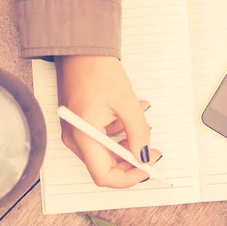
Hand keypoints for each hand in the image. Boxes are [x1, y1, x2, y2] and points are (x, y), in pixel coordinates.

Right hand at [55, 56, 160, 187]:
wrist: (79, 48)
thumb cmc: (96, 69)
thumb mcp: (126, 102)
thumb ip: (138, 132)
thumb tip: (145, 155)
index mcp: (82, 135)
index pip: (104, 175)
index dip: (129, 177)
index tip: (148, 168)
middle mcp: (74, 138)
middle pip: (105, 166)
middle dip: (131, 161)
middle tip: (152, 151)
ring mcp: (75, 132)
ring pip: (105, 153)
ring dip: (127, 144)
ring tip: (142, 123)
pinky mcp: (80, 124)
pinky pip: (101, 139)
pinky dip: (119, 133)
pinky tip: (130, 116)